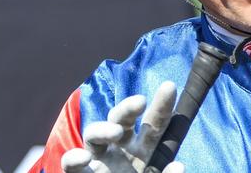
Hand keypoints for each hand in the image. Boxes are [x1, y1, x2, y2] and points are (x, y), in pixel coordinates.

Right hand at [62, 81, 183, 172]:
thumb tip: (179, 165)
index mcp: (144, 150)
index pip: (155, 124)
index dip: (162, 106)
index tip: (169, 86)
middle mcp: (121, 149)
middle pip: (122, 120)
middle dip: (129, 107)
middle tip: (141, 101)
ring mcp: (99, 161)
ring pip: (94, 134)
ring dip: (102, 129)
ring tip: (116, 132)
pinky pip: (71, 165)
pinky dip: (73, 159)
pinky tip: (83, 158)